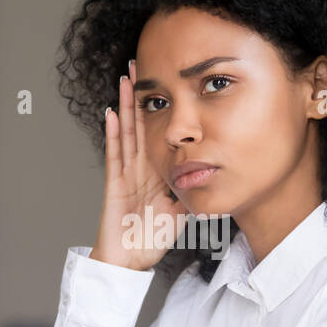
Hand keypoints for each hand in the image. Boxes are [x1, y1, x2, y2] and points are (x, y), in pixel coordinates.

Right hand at [89, 59, 188, 270]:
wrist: (130, 261)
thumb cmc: (152, 238)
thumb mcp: (183, 212)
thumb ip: (195, 193)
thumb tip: (216, 178)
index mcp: (156, 171)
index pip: (161, 133)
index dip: (163, 108)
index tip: (168, 82)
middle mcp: (140, 167)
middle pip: (141, 124)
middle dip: (141, 96)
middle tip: (140, 65)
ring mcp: (126, 173)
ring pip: (127, 132)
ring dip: (125, 106)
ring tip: (124, 80)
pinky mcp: (115, 184)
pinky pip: (114, 155)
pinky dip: (113, 135)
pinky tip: (111, 114)